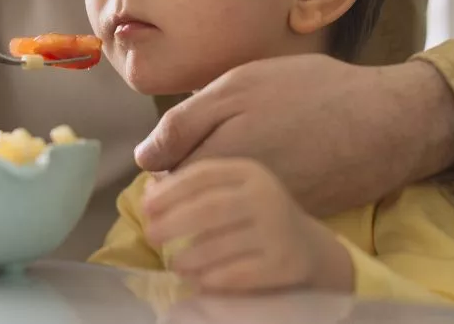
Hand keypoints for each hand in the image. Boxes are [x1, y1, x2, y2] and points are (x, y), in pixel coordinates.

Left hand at [135, 55, 453, 216]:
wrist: (384, 121)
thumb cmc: (310, 90)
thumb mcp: (239, 84)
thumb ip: (185, 120)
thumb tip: (146, 157)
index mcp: (218, 155)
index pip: (163, 176)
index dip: (163, 161)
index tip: (175, 148)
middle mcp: (236, 194)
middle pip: (188, 197)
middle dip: (186, 178)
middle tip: (206, 150)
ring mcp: (263, 210)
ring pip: (219, 208)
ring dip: (218, 190)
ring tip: (242, 155)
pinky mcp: (290, 218)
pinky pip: (251, 215)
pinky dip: (250, 199)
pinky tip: (270, 166)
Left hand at [142, 158, 352, 293]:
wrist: (308, 248)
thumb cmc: (256, 216)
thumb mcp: (231, 190)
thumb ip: (192, 187)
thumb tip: (149, 192)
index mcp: (248, 172)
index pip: (203, 175)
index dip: (170, 190)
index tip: (146, 207)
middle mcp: (265, 195)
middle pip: (210, 207)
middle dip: (174, 221)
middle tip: (151, 236)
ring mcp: (277, 230)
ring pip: (223, 242)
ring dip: (191, 255)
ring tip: (175, 264)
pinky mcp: (284, 262)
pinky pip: (240, 273)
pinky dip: (214, 278)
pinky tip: (200, 281)